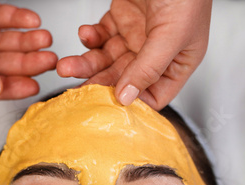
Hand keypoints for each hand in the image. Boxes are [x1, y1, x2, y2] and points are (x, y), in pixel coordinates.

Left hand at [57, 0, 211, 109]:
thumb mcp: (172, 33)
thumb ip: (149, 68)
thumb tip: (127, 98)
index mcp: (177, 62)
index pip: (154, 96)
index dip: (133, 104)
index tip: (111, 105)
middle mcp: (156, 53)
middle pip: (123, 80)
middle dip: (98, 83)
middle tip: (77, 86)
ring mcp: (137, 36)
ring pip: (107, 61)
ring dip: (86, 63)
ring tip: (66, 65)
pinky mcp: (121, 19)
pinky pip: (101, 37)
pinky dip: (90, 38)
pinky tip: (85, 34)